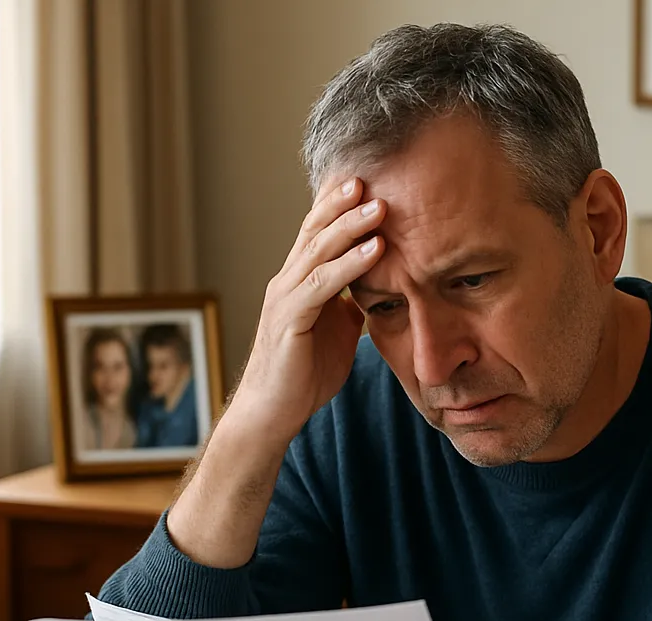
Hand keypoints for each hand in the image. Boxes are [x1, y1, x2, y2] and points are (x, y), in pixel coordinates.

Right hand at [229, 176, 386, 441]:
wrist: (273, 413)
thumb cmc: (303, 375)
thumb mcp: (337, 333)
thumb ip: (352, 307)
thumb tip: (376, 292)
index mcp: (299, 282)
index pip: (317, 233)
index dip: (338, 205)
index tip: (365, 179)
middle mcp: (287, 282)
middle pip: (315, 231)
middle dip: (343, 202)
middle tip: (371, 175)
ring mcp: (286, 299)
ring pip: (318, 251)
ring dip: (350, 226)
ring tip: (378, 205)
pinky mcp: (290, 320)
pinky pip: (323, 286)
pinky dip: (350, 265)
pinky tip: (375, 250)